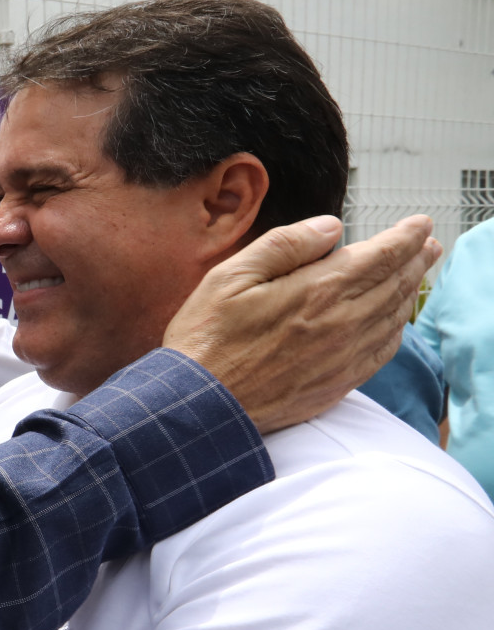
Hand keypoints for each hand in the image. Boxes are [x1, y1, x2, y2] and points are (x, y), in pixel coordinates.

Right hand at [163, 214, 439, 433]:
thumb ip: (284, 246)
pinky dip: (396, 331)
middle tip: (428, 245)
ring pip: (394, 317)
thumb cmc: (205, 340)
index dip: (405, 237)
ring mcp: (343, 357)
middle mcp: (340, 324)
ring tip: (416, 275)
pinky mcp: (337, 384)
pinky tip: (394, 323)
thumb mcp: (230, 277)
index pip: (379, 256)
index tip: (419, 224)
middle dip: (416, 260)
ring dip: (410, 291)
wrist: (200, 406)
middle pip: (395, 284)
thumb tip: (330, 227)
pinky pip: (382, 352)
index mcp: (316, 292)